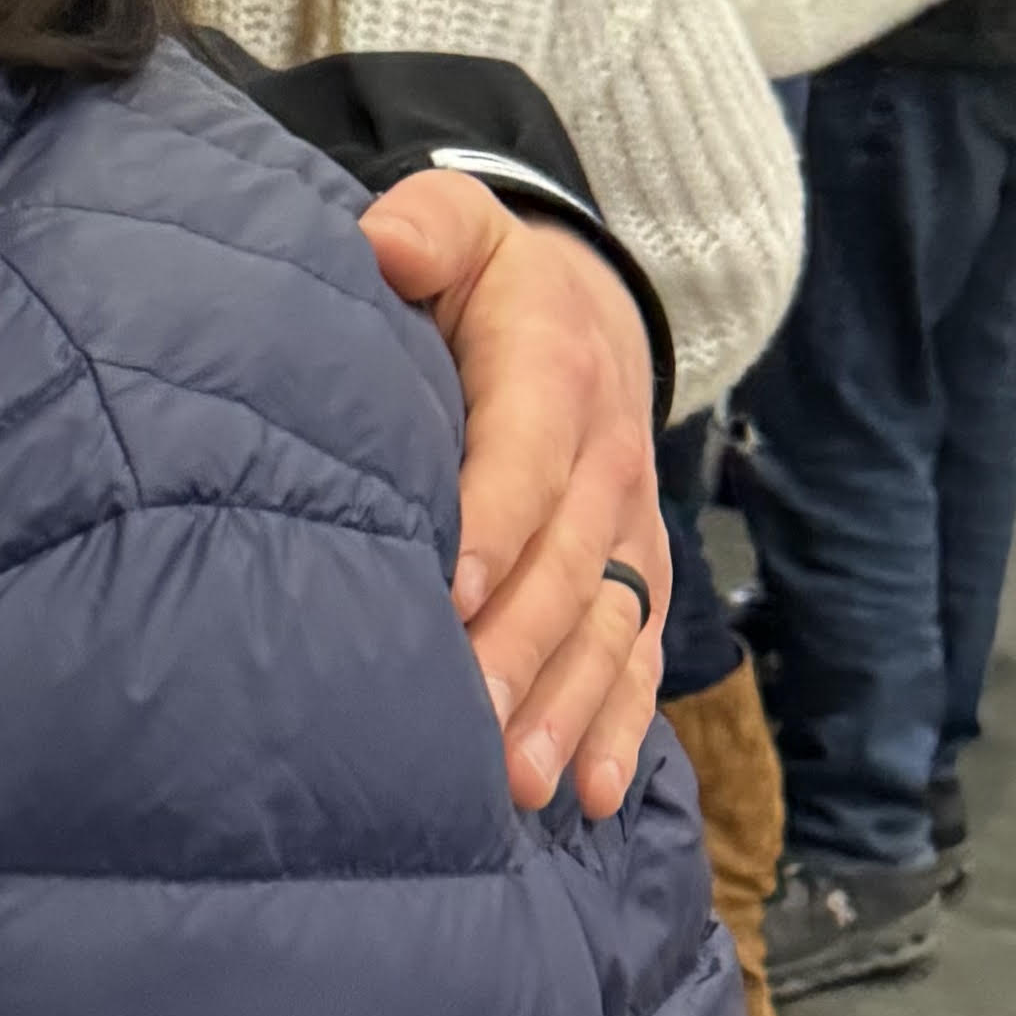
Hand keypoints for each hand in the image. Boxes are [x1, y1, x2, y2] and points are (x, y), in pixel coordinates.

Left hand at [357, 176, 667, 817]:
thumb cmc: (489, 279)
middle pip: (565, 565)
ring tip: (517, 782)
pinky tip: (585, 794)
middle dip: (517, 649)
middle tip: (464, 724)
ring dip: (564, 709)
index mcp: (554, 370)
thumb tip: (379, 243)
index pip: (524, 455)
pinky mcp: (636, 578)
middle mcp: (606, 459)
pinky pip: (636, 659)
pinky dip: (616, 729)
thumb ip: (426, 226)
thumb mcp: (462, 222)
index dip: (493, 523)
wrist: (590, 304)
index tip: (450, 591)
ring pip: (604, 627)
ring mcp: (627, 530)